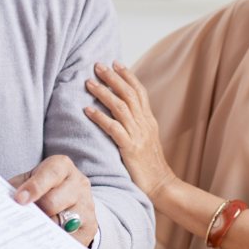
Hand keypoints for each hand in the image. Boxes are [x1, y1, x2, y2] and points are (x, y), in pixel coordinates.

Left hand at [11, 156, 97, 246]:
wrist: (71, 198)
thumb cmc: (41, 189)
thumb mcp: (28, 181)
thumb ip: (15, 188)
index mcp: (62, 167)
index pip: (51, 173)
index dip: (35, 186)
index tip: (19, 200)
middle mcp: (78, 184)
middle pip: (54, 202)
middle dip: (36, 213)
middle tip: (19, 224)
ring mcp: (86, 206)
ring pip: (62, 223)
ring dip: (44, 232)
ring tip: (29, 239)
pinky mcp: (89, 227)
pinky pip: (71, 240)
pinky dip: (55, 245)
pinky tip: (42, 248)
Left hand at [84, 62, 175, 199]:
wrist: (161, 185)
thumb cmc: (149, 165)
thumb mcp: (146, 139)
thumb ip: (137, 124)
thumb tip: (122, 112)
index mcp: (149, 120)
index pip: (140, 91)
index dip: (128, 76)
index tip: (115, 63)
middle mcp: (145, 124)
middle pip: (129, 94)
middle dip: (113, 78)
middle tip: (98, 65)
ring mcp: (138, 135)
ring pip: (121, 107)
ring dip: (104, 93)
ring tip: (89, 83)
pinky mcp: (130, 148)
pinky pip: (114, 128)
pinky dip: (100, 117)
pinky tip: (87, 110)